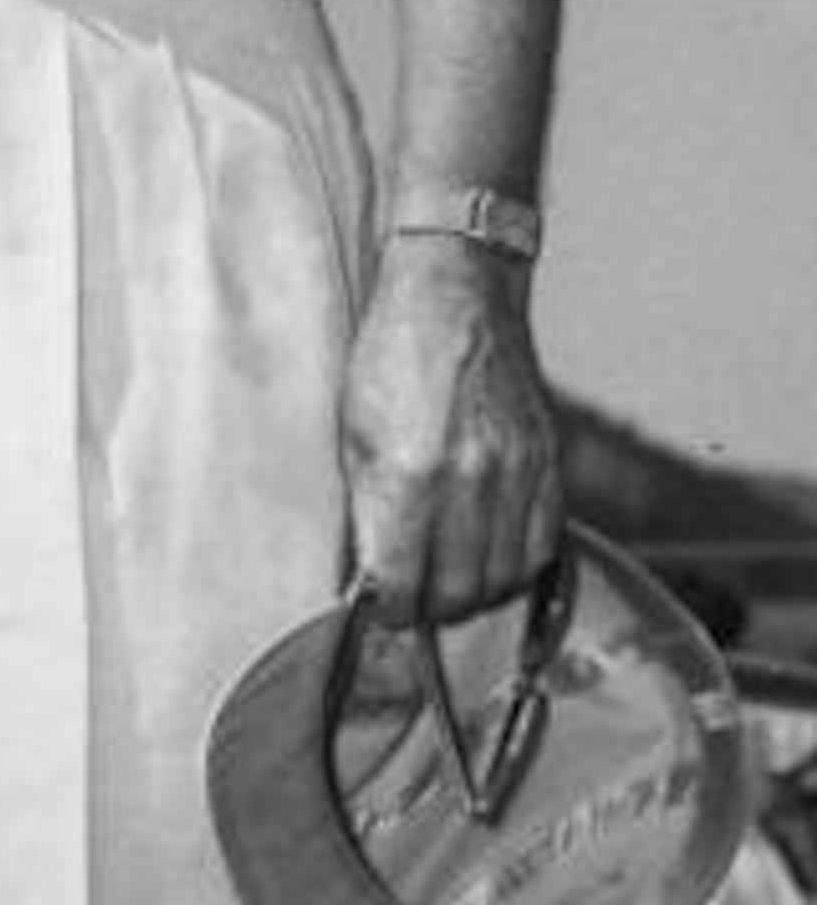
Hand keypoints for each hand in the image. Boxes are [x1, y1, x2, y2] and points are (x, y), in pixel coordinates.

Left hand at [342, 239, 564, 628]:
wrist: (455, 296)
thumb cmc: (392, 358)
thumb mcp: (355, 435)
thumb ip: (367, 512)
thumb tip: (370, 577)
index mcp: (411, 474)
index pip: (404, 581)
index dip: (390, 609)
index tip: (382, 608)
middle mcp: (471, 479)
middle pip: (461, 590)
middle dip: (432, 608)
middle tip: (414, 602)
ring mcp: (518, 471)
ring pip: (507, 576)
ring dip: (477, 593)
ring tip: (451, 584)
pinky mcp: (548, 461)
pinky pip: (544, 542)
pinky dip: (518, 565)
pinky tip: (493, 559)